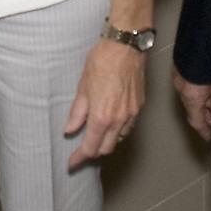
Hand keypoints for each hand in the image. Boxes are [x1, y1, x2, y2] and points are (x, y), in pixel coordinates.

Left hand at [64, 39, 145, 168]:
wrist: (125, 47)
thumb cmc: (102, 62)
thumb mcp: (82, 88)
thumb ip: (77, 113)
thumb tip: (70, 129)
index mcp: (102, 117)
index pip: (90, 148)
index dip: (79, 158)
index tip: (72, 163)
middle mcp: (119, 120)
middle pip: (106, 149)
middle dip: (93, 152)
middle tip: (82, 149)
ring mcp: (132, 114)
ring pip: (120, 139)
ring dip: (108, 141)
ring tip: (96, 135)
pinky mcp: (140, 106)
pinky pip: (129, 127)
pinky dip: (119, 130)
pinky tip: (111, 123)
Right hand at [172, 68, 210, 141]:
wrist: (200, 38)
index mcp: (192, 96)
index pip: (196, 121)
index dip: (203, 130)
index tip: (207, 137)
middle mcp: (182, 89)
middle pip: (192, 109)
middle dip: (204, 114)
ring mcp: (177, 78)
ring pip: (190, 97)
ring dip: (201, 102)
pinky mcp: (178, 69)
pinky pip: (186, 86)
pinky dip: (196, 91)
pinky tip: (205, 86)